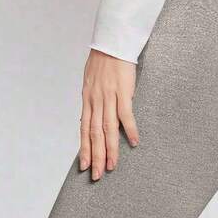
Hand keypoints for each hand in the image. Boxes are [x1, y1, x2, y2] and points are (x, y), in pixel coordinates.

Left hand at [80, 50, 139, 180]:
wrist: (112, 42)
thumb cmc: (103, 60)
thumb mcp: (91, 81)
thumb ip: (93, 99)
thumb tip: (93, 115)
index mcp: (87, 99)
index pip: (84, 129)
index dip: (84, 149)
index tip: (85, 166)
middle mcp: (95, 101)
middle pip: (94, 134)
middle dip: (95, 156)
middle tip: (97, 175)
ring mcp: (108, 97)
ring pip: (107, 129)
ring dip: (109, 149)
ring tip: (111, 166)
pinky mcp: (123, 92)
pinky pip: (125, 115)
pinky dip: (130, 130)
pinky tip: (134, 143)